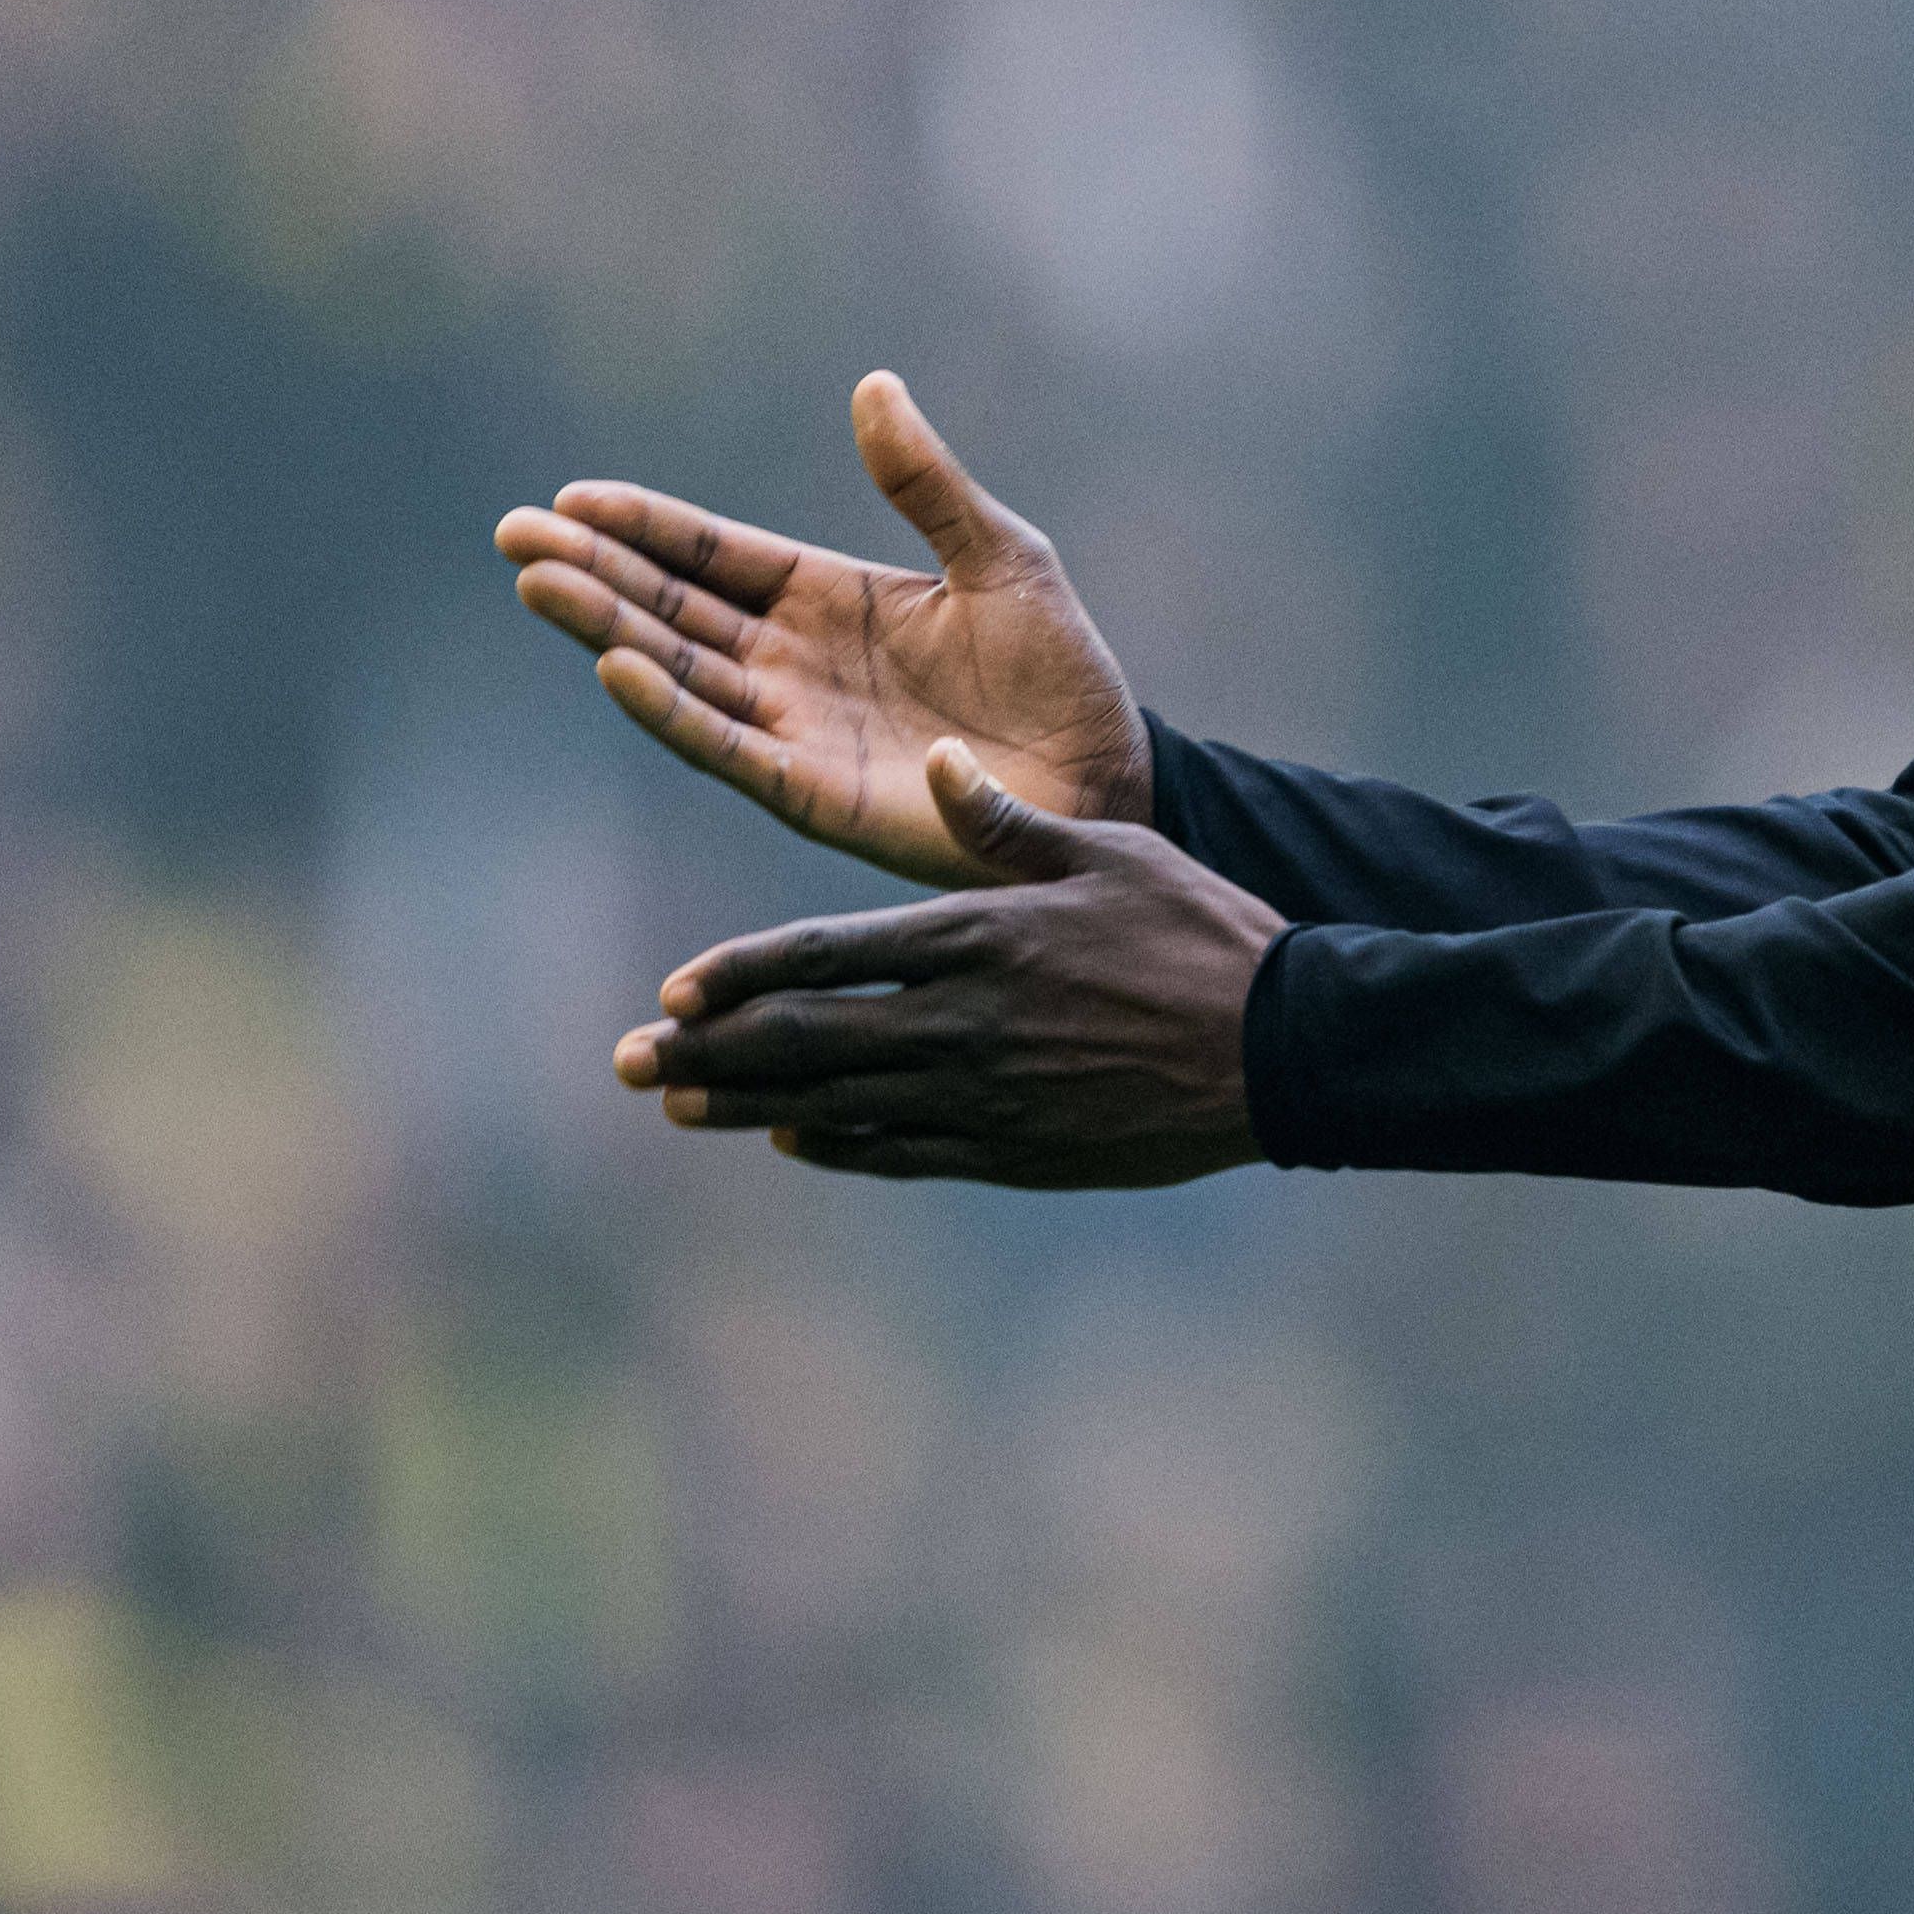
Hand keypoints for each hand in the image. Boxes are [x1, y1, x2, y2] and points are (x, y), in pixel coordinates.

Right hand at [500, 372, 1146, 886]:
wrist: (1105, 775)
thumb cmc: (1058, 671)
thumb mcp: (1000, 554)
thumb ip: (927, 484)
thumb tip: (873, 385)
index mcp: (828, 601)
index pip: (714, 556)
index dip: (645, 528)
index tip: (572, 500)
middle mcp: (792, 665)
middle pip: (672, 609)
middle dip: (594, 573)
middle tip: (515, 535)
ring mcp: (794, 729)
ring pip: (679, 672)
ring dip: (607, 630)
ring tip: (539, 584)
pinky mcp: (812, 791)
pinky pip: (726, 747)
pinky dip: (669, 710)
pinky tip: (616, 667)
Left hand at [620, 746, 1278, 1185]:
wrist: (1283, 1050)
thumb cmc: (1201, 934)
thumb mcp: (1107, 852)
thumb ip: (1004, 821)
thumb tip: (930, 760)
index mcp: (977, 939)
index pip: (826, 961)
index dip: (742, 978)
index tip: (676, 991)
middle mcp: (963, 1025)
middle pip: (808, 1043)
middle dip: (710, 1054)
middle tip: (630, 1064)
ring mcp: (986, 1098)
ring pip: (839, 1107)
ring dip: (749, 1106)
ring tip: (678, 1106)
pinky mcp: (1017, 1149)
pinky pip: (905, 1153)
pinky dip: (839, 1146)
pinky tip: (791, 1139)